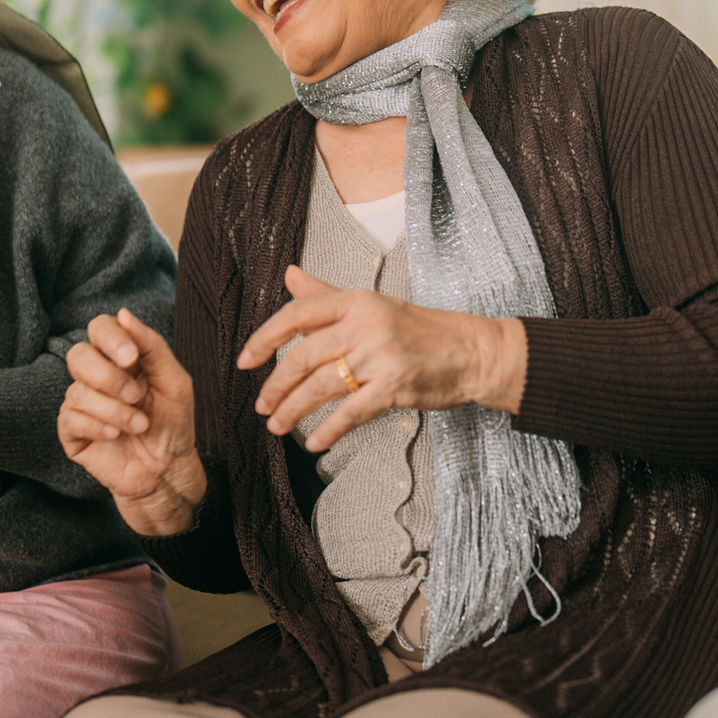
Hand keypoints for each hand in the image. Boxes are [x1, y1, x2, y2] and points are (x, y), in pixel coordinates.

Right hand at [60, 309, 206, 536]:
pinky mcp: (71, 432)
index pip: (99, 328)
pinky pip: (70, 418)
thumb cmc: (173, 422)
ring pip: (77, 391)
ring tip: (139, 425)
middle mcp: (96, 376)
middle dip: (109, 376)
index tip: (131, 358)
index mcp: (120, 358)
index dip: (111, 338)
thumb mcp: (174, 380)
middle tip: (136, 395)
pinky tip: (116, 435)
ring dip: (114, 409)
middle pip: (78, 355)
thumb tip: (123, 314)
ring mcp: (81, 403)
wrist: (168, 469)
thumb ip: (152, 346)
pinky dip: (97, 425)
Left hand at [239, 266, 527, 451]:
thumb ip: (326, 295)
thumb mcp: (373, 305)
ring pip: (322, 386)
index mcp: (357, 300)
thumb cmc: (421, 330)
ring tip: (277, 426)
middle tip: (261, 405)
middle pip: (304, 355)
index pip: (297, 314)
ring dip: (294, 410)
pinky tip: (314, 442)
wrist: (473, 351)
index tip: (245, 361)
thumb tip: (287, 274)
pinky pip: (350, 412)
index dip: (265, 339)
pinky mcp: (395, 385)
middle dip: (276, 384)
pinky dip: (328, 430)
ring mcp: (381, 355)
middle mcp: (366, 324)